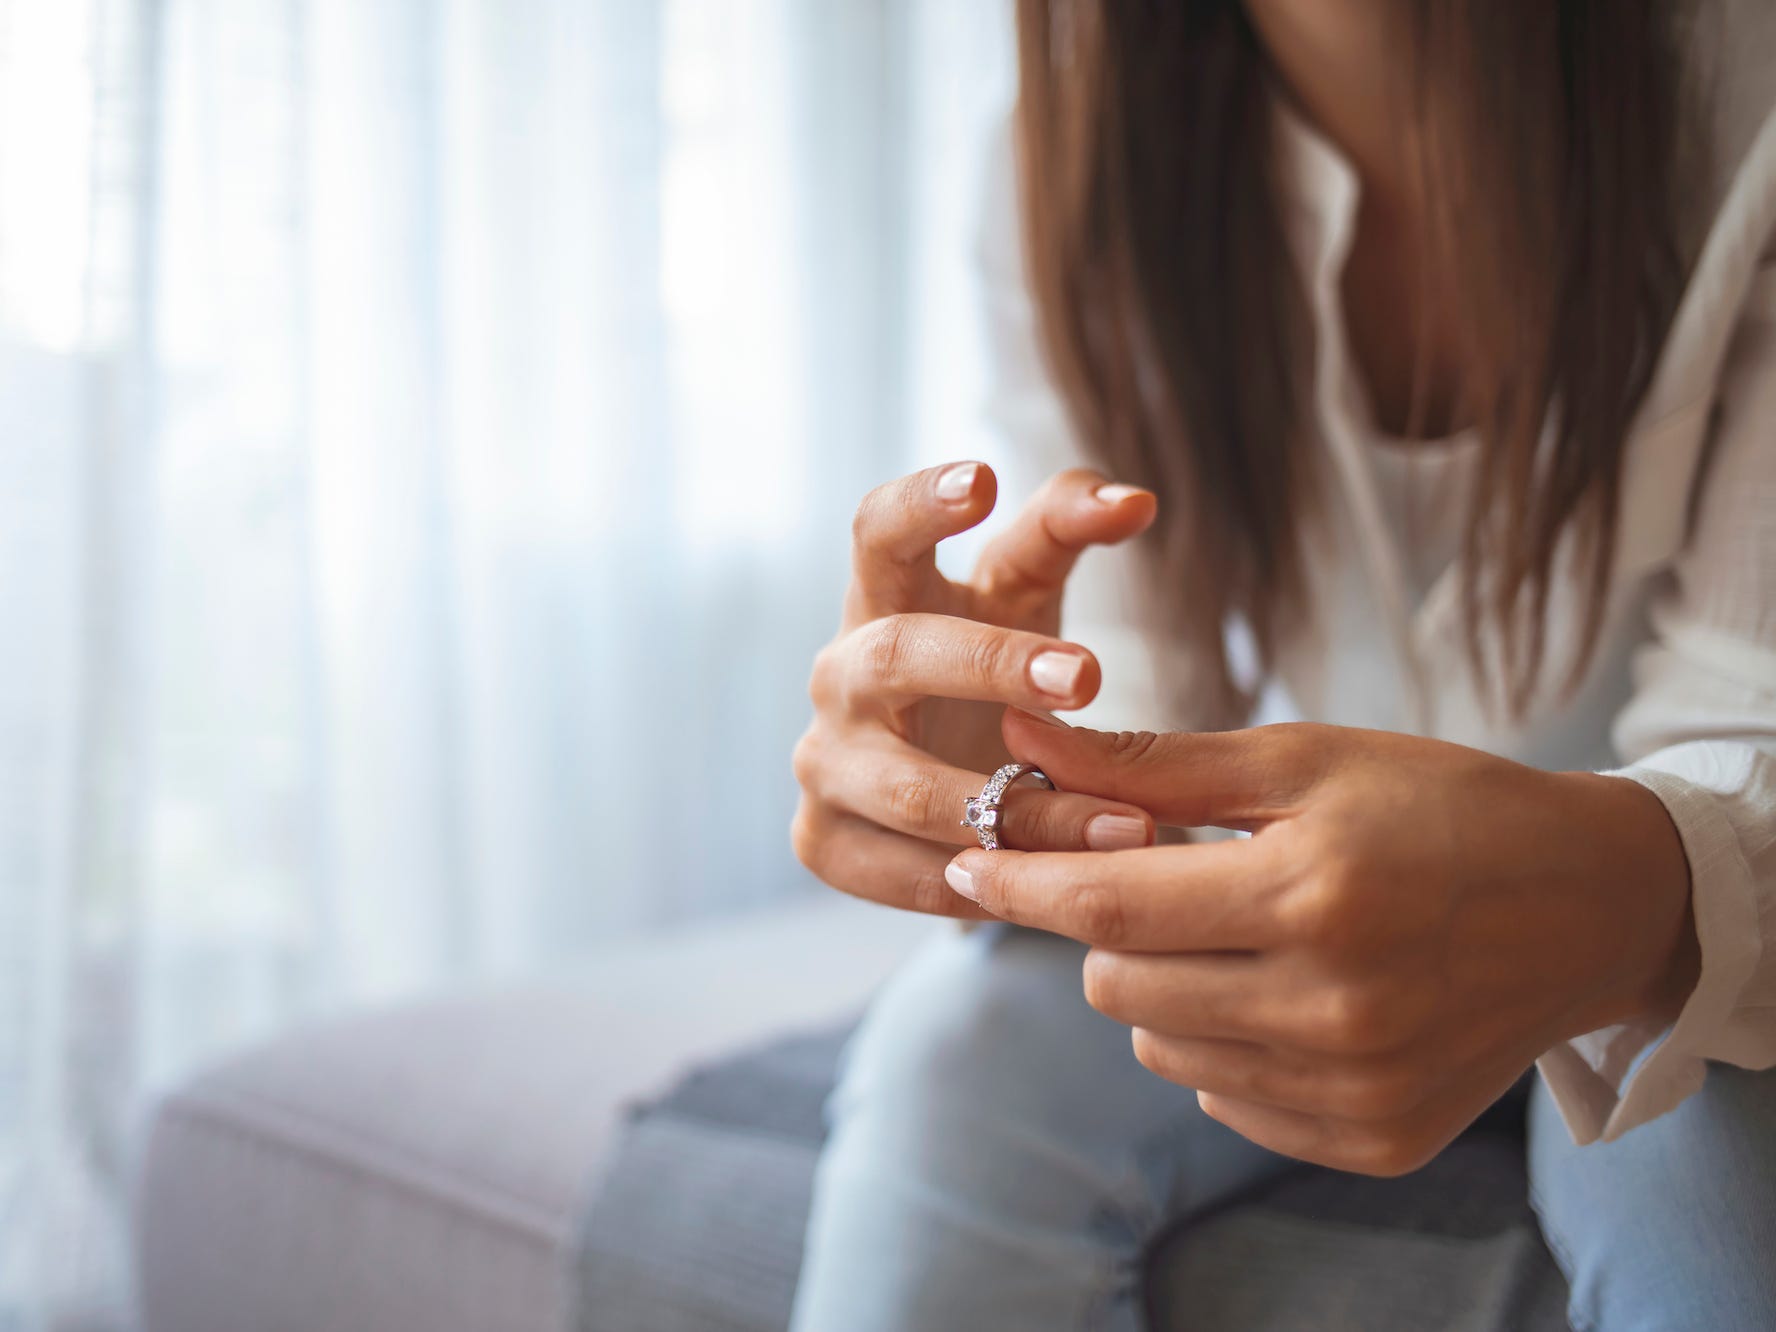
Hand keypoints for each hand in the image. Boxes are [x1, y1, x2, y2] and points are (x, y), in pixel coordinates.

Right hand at [792, 461, 1159, 917]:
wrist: (941, 779)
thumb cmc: (986, 664)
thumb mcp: (1025, 593)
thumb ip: (1071, 530)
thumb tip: (1139, 500)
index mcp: (881, 597)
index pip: (876, 530)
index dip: (919, 502)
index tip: (983, 480)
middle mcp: (837, 675)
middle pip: (896, 655)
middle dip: (990, 665)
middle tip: (1087, 675)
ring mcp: (822, 763)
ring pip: (912, 791)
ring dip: (1024, 812)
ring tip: (1127, 825)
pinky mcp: (823, 843)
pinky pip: (906, 874)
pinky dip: (985, 883)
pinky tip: (1059, 888)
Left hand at [944, 709, 1700, 1172]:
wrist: (1587, 905)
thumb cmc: (1437, 808)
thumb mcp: (1302, 760)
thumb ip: (1154, 765)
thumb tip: (1021, 743)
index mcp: (1315, 896)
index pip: (1108, 906)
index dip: (1020, 881)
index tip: (966, 859)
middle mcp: (1334, 1011)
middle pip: (1119, 987)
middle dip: (1109, 926)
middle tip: (1162, 878)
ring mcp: (1356, 1089)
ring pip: (1162, 1049)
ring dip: (1166, 988)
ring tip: (1238, 932)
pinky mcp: (1374, 1141)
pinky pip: (1226, 1100)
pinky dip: (1225, 1045)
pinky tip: (1286, 992)